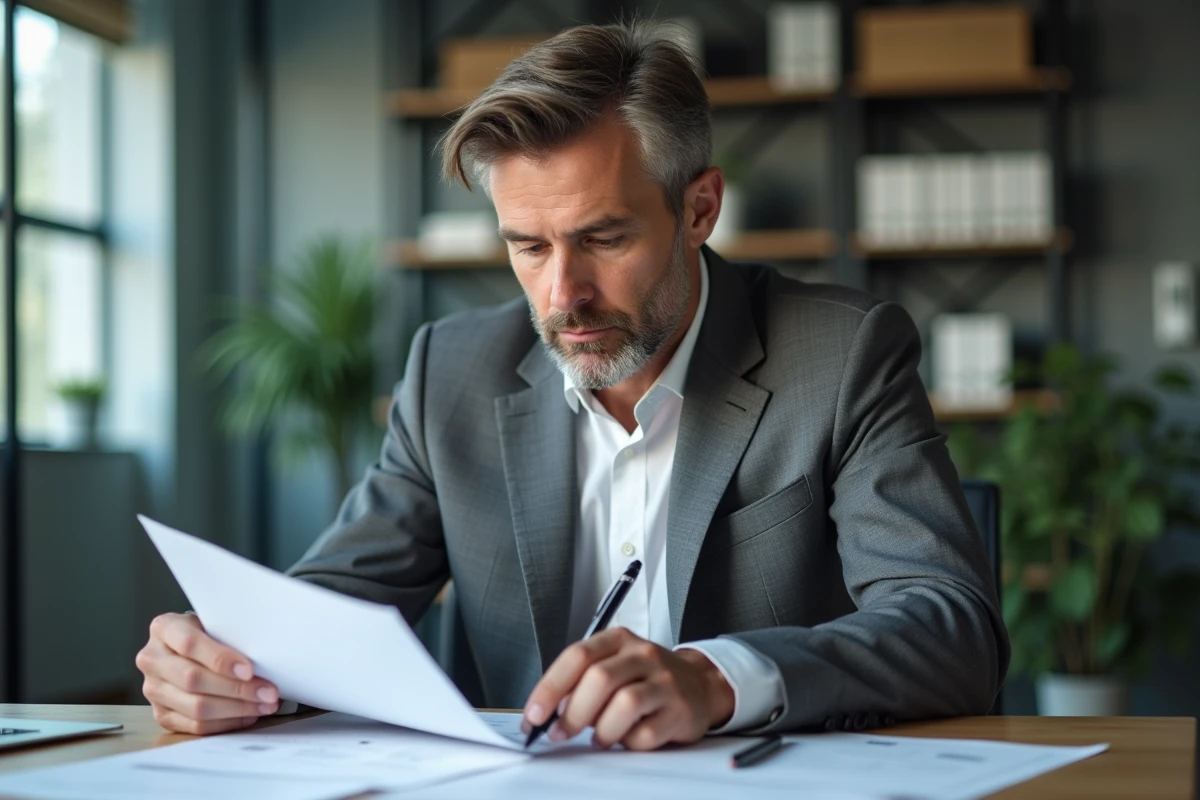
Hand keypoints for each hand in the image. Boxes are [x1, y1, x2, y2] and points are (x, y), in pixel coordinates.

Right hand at [136, 612, 279, 734]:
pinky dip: (226, 723)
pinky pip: (195, 726)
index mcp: (164, 628)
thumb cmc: (209, 633)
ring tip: (265, 704)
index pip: (189, 644)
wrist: (187, 648)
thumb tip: (264, 659)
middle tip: (268, 692)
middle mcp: (152, 659)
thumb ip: (230, 635)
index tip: (249, 670)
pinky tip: (248, 715)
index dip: (220, 659)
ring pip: (196, 707)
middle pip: (193, 680)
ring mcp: (153, 690)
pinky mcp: (161, 714)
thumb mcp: (216, 622)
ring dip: (236, 709)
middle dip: (237, 689)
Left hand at [522, 627, 734, 750]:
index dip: (550, 687)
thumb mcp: (613, 666)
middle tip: (561, 733)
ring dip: (602, 730)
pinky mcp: (680, 710)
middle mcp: (642, 654)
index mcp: (618, 639)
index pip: (577, 656)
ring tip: (600, 738)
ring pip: (624, 704)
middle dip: (573, 713)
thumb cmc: (645, 678)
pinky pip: (646, 732)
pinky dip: (629, 743)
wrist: (698, 684)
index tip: (534, 715)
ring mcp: (664, 680)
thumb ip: (581, 682)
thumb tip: (548, 711)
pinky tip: (628, 738)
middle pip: (599, 679)